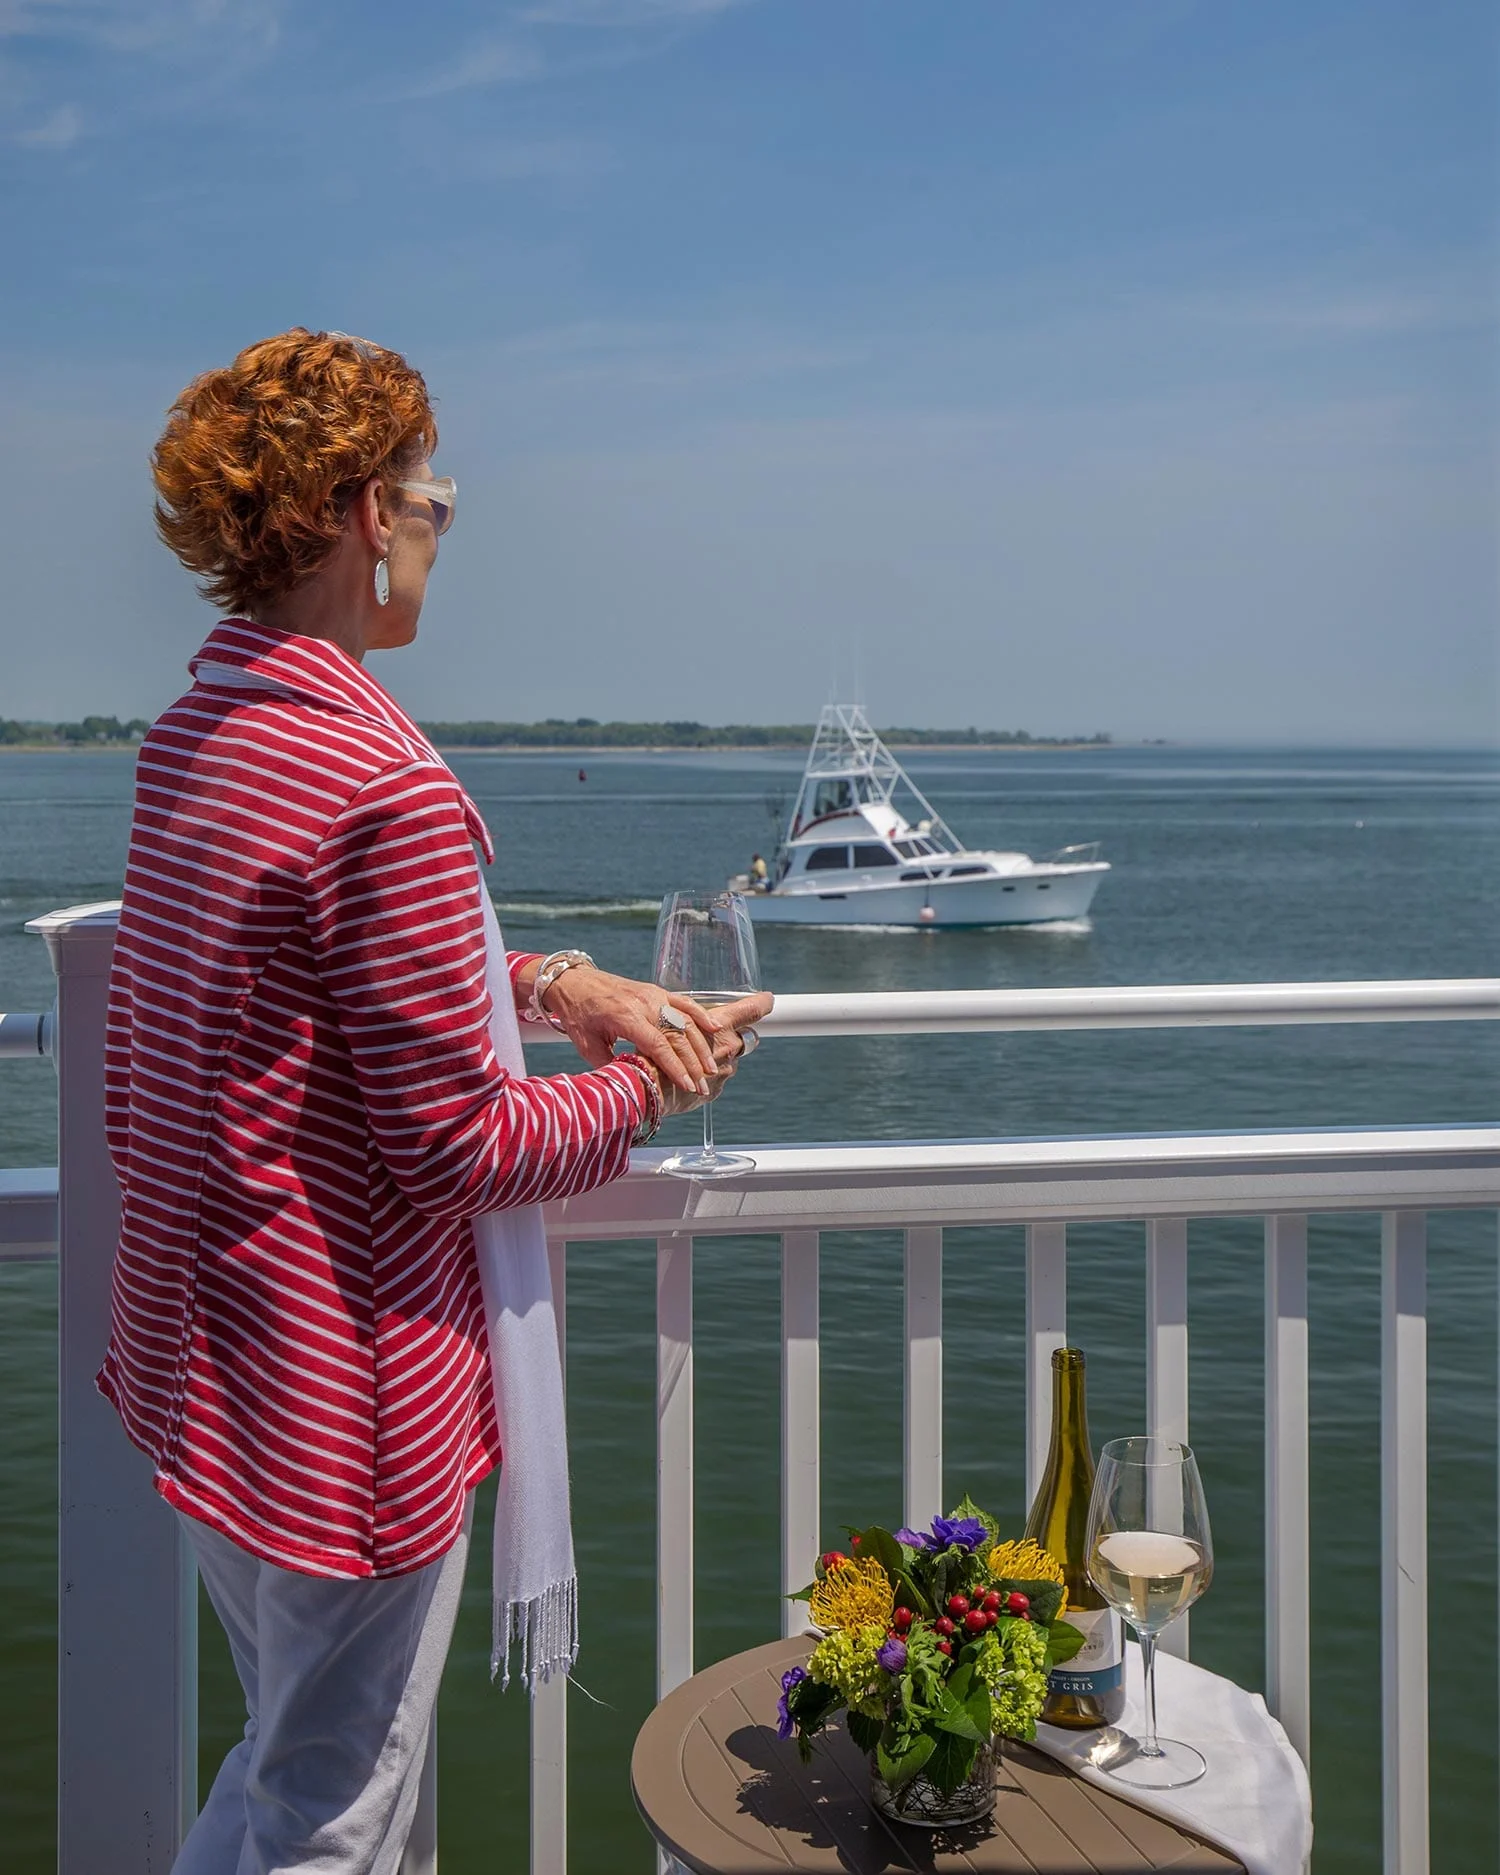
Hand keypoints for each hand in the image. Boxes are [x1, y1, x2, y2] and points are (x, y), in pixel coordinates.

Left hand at [542, 967, 772, 1101]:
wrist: (573, 982)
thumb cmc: (578, 1015)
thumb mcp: (587, 1046)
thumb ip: (610, 1066)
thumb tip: (633, 1085)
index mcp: (625, 1017)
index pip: (658, 1045)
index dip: (675, 1067)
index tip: (688, 1086)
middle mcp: (644, 1004)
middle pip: (677, 1036)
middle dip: (692, 1063)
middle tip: (702, 1086)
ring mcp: (653, 995)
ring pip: (685, 1020)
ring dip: (701, 1045)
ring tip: (710, 1068)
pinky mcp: (657, 991)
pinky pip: (684, 1002)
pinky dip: (701, 1014)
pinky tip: (715, 1027)